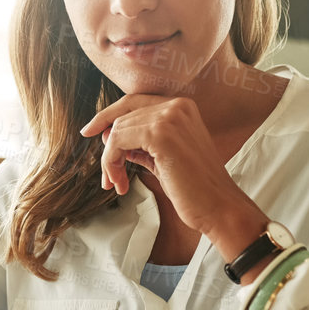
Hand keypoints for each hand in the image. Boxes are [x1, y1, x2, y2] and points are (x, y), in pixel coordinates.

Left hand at [79, 94, 256, 235]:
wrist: (219, 207)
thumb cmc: (194, 189)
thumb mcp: (163, 158)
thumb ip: (140, 143)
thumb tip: (109, 136)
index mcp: (182, 107)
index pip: (134, 102)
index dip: (108, 115)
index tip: (89, 131)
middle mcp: (177, 105)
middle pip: (122, 116)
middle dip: (109, 148)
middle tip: (108, 178)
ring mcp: (169, 117)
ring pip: (117, 130)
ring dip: (109, 161)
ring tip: (117, 184)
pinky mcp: (160, 133)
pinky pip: (117, 141)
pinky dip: (111, 163)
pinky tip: (120, 183)